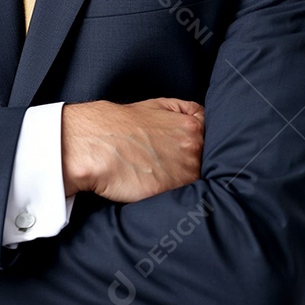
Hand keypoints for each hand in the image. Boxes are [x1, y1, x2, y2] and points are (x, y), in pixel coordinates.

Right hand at [62, 98, 204, 202]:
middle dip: (191, 165)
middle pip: (206, 163)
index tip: (182, 152)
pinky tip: (156, 188)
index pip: (212, 140)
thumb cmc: (118, 124)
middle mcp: (193, 146)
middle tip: (168, 166)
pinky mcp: (170, 191)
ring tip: (159, 178)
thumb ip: (182, 112)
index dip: (197, 147)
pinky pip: (182, 199)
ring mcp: (184, 169)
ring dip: (184, 183)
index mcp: (192, 125)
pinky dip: (174, 198)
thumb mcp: (155, 105)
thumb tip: (198, 119)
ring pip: (196, 183)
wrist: (92, 143)